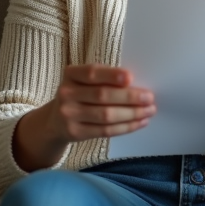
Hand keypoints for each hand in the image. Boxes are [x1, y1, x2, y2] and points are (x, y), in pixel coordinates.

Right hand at [13, 64, 155, 170]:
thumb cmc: (80, 95)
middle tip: (150, 98)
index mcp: (71, 74)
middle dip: (130, 97)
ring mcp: (69, 114)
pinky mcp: (75, 132)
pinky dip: (126, 127)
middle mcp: (67, 93)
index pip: (92, 72)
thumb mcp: (84, 81)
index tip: (130, 77)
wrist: (55, 121)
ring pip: (106, 115)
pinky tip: (140, 122)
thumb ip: (105, 79)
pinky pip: (105, 131)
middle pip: (102, 95)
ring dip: (132, 114)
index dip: (111, 75)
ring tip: (149, 111)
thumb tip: (138, 84)